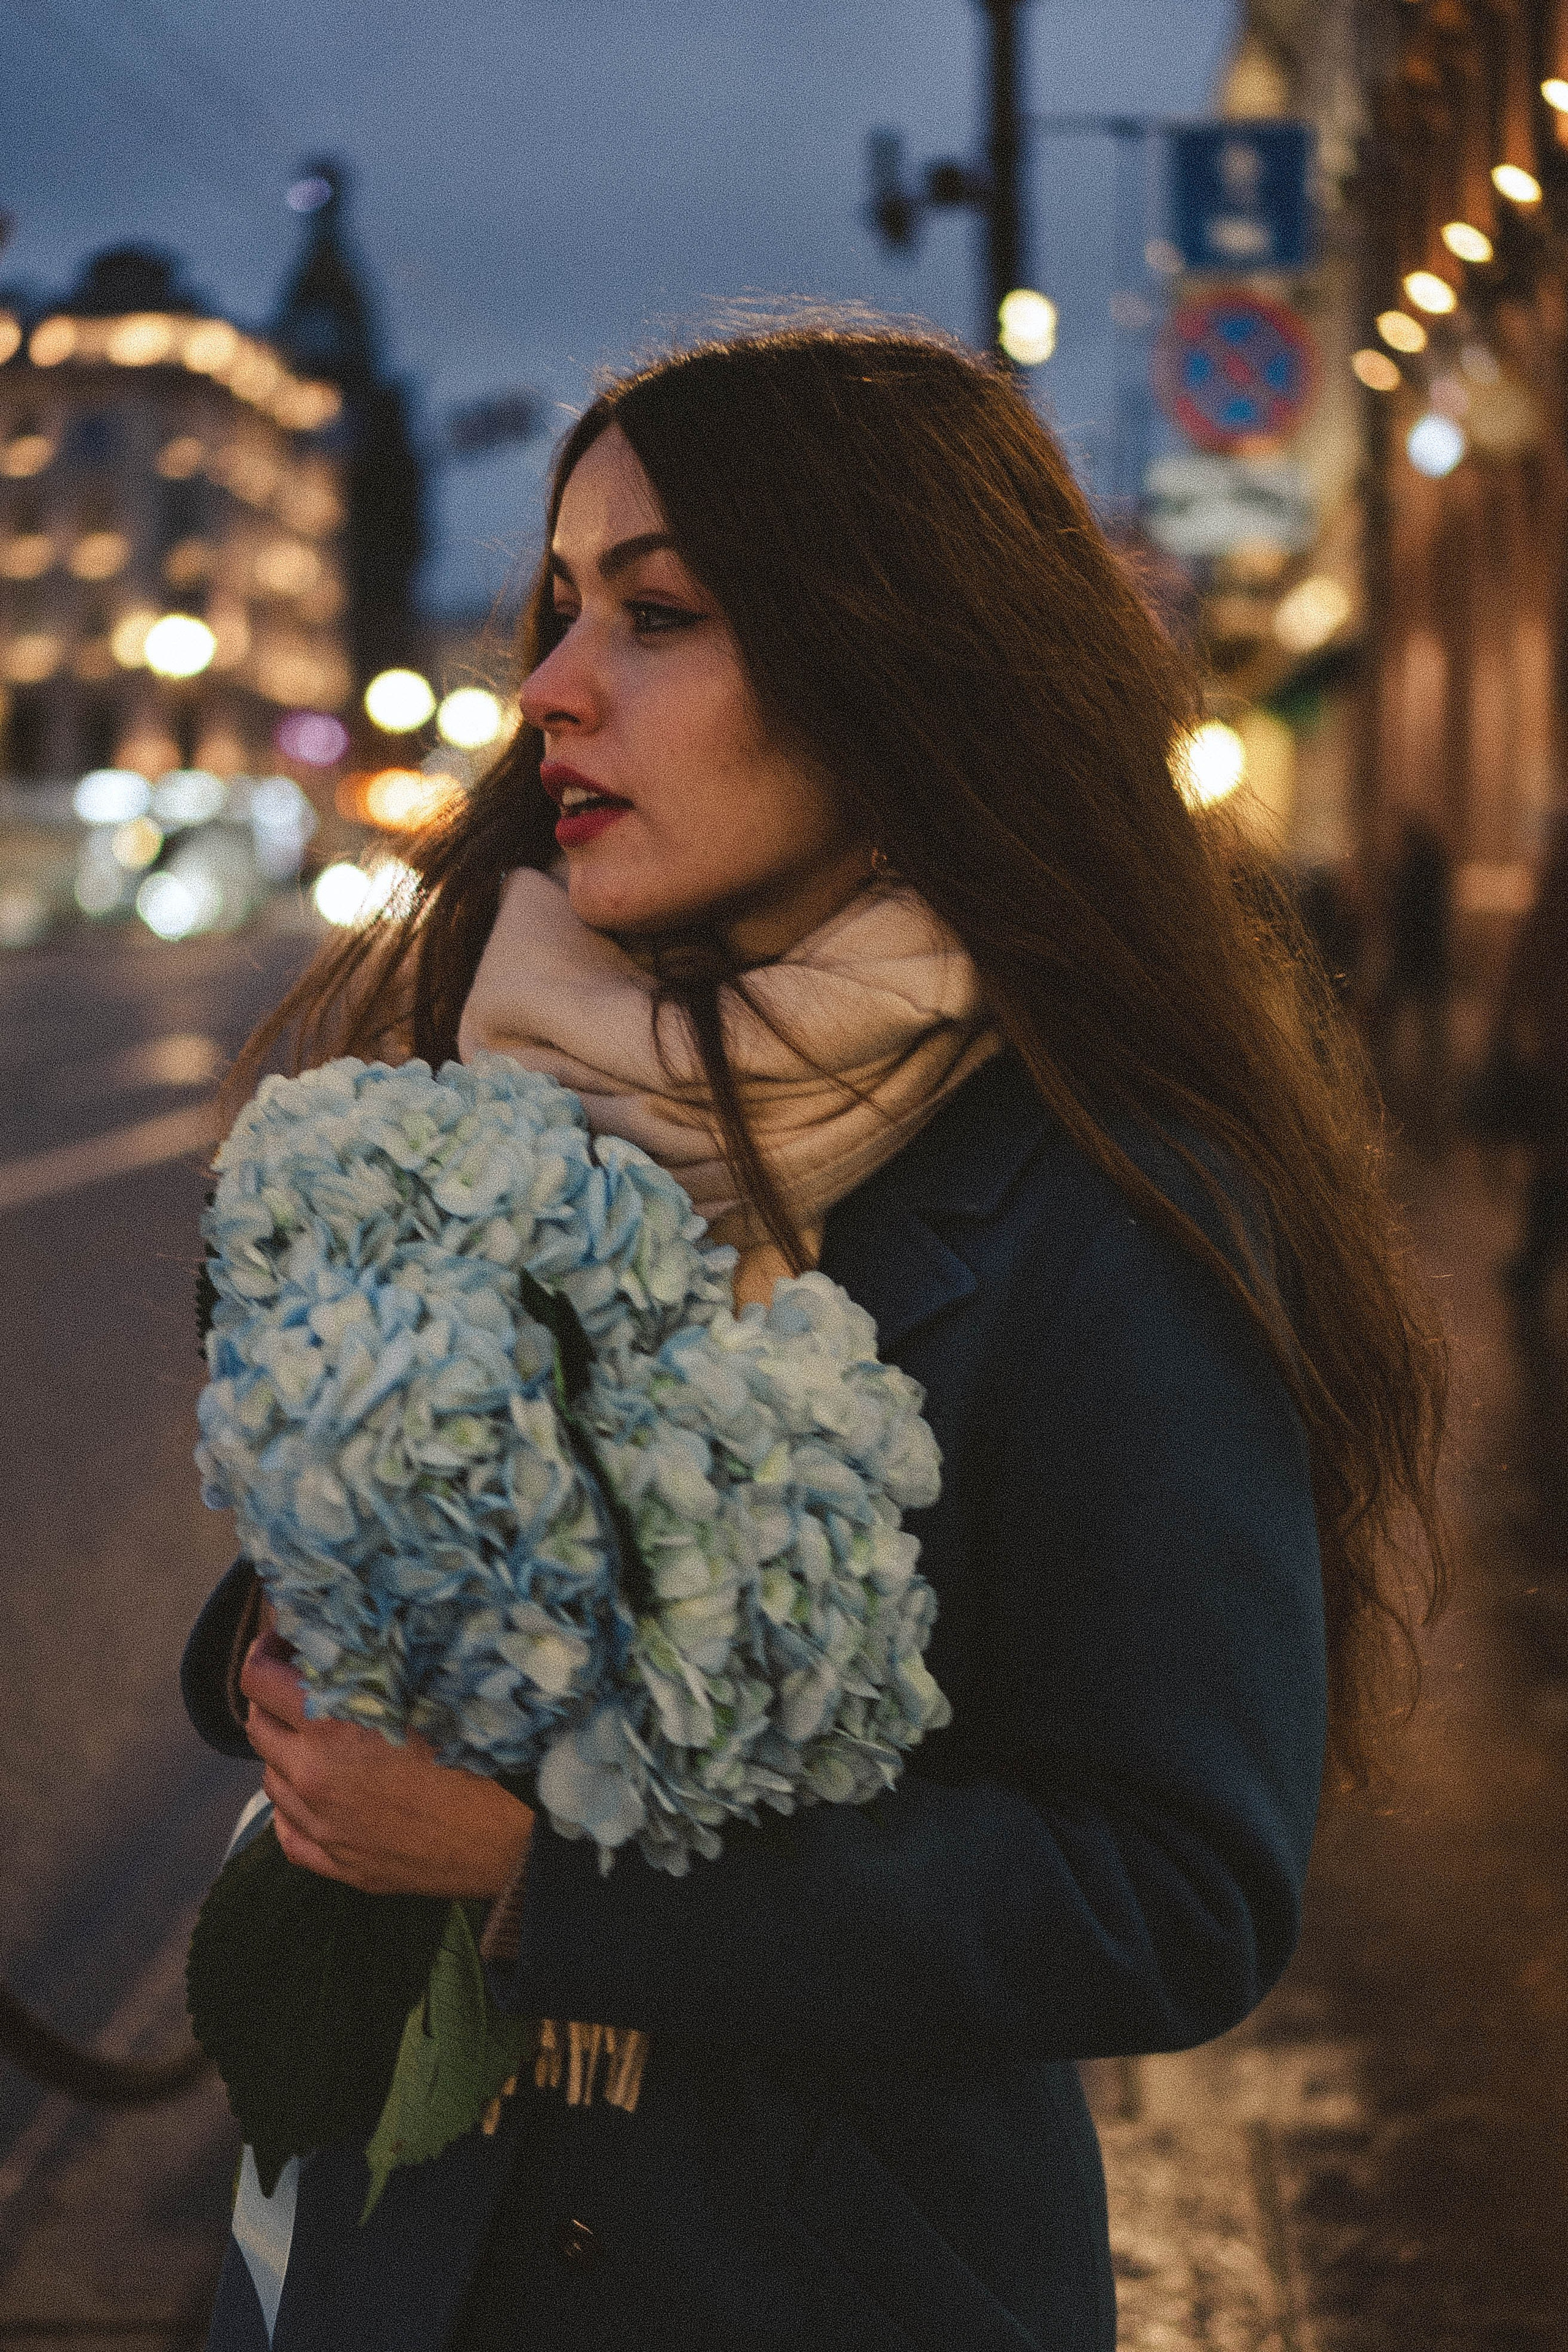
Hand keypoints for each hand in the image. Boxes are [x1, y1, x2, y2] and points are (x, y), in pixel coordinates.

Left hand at [239, 1632, 533, 1897]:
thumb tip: (342, 1638)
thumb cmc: (483, 1751)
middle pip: (256, 1727)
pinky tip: (321, 1794)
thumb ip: (373, 1667)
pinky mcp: (341, 1866)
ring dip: (285, 1751)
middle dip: (271, 1698)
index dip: (265, 1651)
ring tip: (321, 1738)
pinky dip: (294, 1808)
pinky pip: (288, 1833)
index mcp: (332, 1728)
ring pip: (270, 1779)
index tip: (286, 1643)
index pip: (258, 1678)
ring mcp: (323, 1828)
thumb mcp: (426, 1690)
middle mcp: (313, 1779)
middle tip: (302, 1683)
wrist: (516, 1837)